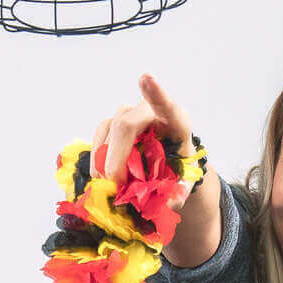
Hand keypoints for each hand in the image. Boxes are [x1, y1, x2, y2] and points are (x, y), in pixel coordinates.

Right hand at [94, 75, 200, 211]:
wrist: (169, 163)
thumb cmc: (178, 169)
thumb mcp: (184, 184)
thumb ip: (179, 194)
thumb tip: (167, 204)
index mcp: (175, 120)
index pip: (166, 104)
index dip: (155, 92)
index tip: (146, 78)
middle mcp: (150, 110)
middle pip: (125, 125)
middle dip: (115, 159)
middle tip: (116, 187)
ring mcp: (129, 113)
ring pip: (108, 130)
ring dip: (104, 161)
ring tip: (111, 186)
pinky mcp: (112, 123)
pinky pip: (98, 138)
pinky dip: (97, 161)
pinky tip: (102, 178)